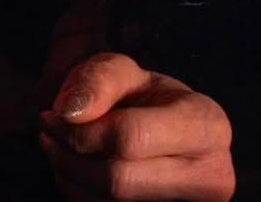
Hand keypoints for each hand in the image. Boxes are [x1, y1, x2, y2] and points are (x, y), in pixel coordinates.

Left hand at [38, 50, 235, 199]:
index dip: (83, 131)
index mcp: (206, 126)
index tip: (55, 116)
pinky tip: (75, 172)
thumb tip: (69, 112)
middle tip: (48, 133)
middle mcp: (212, 176)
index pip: (130, 138)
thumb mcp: (124, 71)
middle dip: (70, 157)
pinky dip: (81, 195)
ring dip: (69, 178)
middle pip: (119, 182)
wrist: (165, 132)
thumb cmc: (144, 99)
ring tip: (57, 149)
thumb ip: (98, 81)